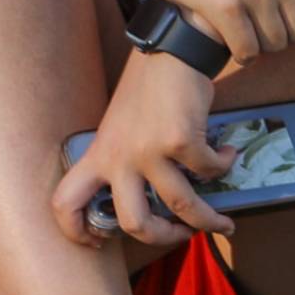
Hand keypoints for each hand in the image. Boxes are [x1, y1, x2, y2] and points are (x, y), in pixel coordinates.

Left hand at [53, 52, 231, 248]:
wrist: (170, 52)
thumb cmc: (149, 89)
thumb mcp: (121, 127)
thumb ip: (126, 159)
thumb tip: (154, 196)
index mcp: (99, 154)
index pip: (65, 202)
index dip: (76, 232)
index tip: (98, 242)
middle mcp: (119, 157)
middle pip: (132, 222)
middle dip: (162, 238)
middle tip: (181, 236)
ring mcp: (149, 151)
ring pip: (180, 206)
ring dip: (207, 219)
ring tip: (222, 221)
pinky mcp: (180, 140)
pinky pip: (209, 170)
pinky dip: (224, 166)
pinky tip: (228, 155)